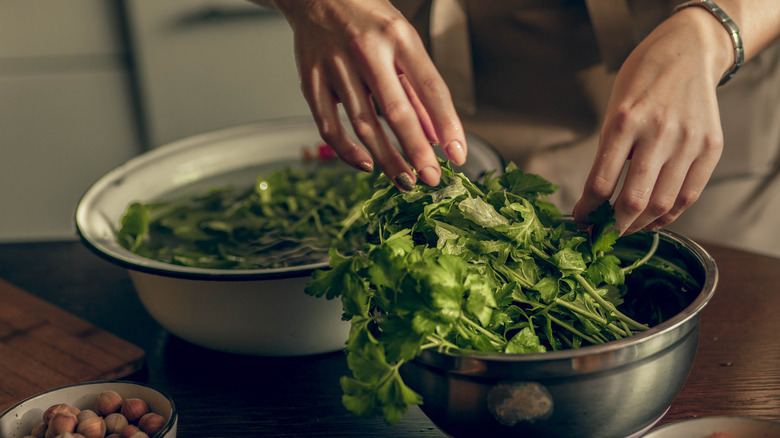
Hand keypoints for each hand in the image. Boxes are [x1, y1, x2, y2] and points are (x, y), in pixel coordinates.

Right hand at [273, 0, 466, 190]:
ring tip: (405, 181)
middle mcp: (367, 50)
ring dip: (388, 160)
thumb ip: (418, 89)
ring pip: (364, 125)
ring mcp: (335, 66)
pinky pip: (329, 126)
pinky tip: (366, 164)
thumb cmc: (368, 19)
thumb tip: (437, 136)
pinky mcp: (311, 81)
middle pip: (396, 112)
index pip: (431, 87)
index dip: (447, 125)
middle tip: (432, 179)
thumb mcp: (403, 43)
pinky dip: (348, 151)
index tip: (457, 155)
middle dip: (417, 152)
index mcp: (399, 37)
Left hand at [573, 7, 733, 234]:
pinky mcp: (711, 147)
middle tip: (602, 235)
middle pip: (633, 201)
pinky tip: (654, 220)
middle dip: (613, 227)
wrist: (687, 51)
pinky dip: (670, 215)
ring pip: (663, 204)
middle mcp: (658, 132)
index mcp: (624, 122)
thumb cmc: (642, 80)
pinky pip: (690, 195)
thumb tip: (598, 199)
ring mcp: (688, 141)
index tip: (580, 220)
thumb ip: (610, 152)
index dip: (588, 210)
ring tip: (626, 229)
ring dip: (640, 225)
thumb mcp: (614, 109)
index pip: (600, 182)